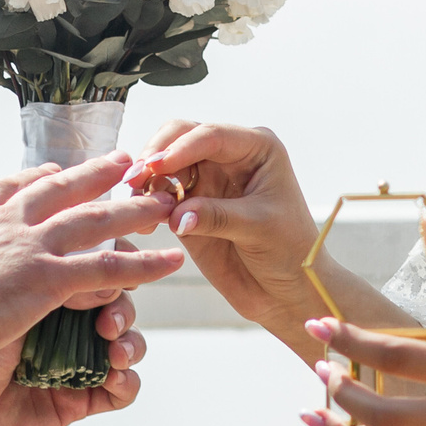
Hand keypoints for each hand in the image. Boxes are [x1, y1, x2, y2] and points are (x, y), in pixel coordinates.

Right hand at [0, 154, 182, 359]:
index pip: (6, 189)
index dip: (35, 178)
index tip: (54, 171)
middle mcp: (1, 224)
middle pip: (60, 190)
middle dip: (95, 176)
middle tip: (123, 163)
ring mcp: (26, 247)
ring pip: (94, 221)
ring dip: (133, 210)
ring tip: (163, 201)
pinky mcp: (45, 279)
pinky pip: (107, 267)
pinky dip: (144, 263)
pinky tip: (171, 261)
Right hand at [127, 121, 318, 326]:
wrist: (286, 290)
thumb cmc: (290, 251)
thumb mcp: (259, 228)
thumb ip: (217, 217)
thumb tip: (176, 215)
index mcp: (256, 148)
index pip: (212, 135)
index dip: (181, 148)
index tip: (155, 165)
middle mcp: (229, 156)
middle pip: (180, 137)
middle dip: (155, 155)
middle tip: (135, 180)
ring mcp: (207, 179)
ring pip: (164, 165)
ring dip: (146, 180)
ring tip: (137, 206)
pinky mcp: (189, 206)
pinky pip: (160, 195)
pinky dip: (147, 204)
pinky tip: (146, 224)